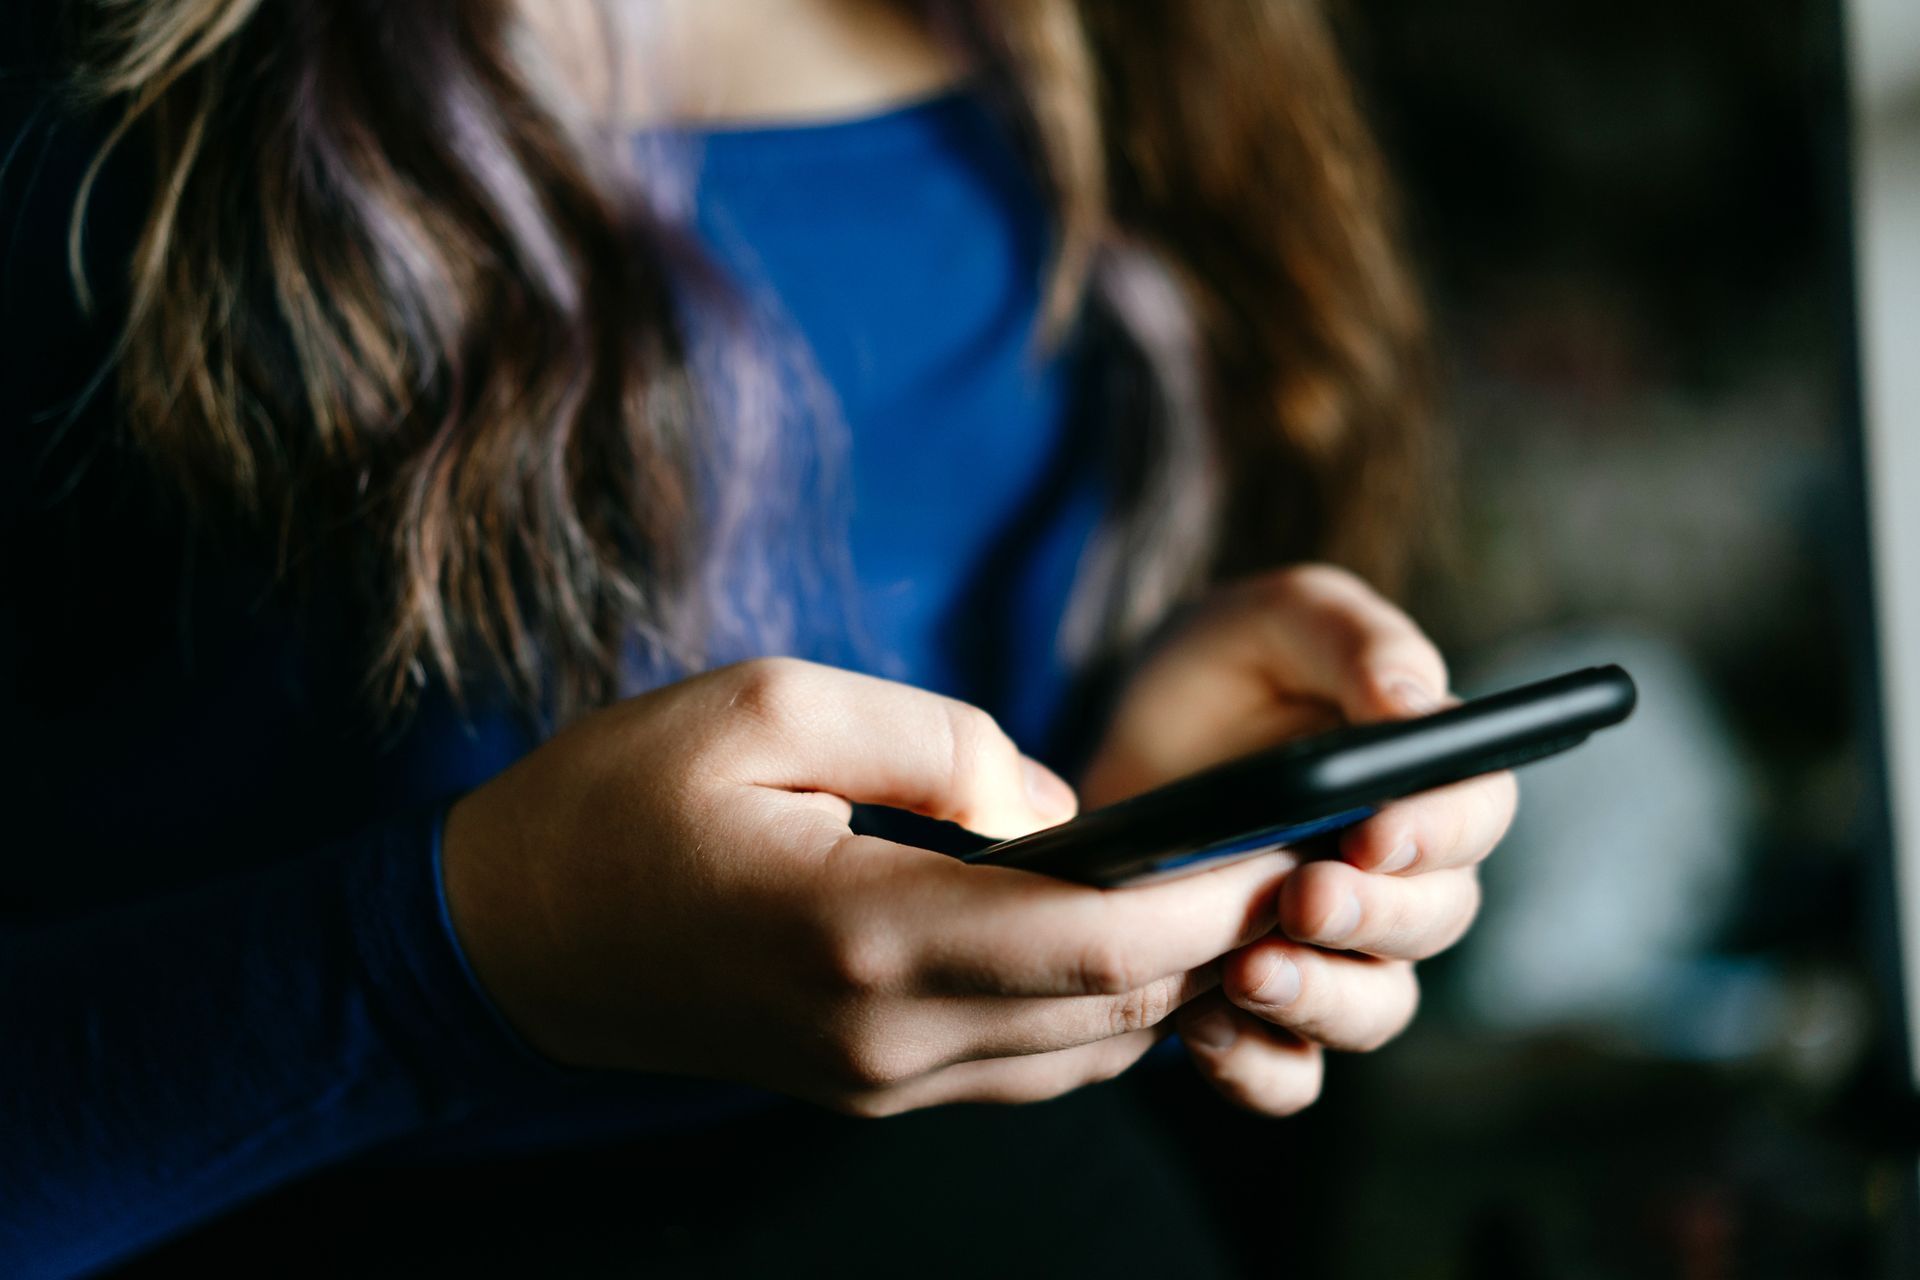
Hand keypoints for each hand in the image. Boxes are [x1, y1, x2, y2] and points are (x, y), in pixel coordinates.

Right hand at [442, 658, 1296, 1115]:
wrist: (507, 937)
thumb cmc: (620, 801)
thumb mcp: (768, 705)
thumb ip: (937, 742)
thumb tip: (1058, 805)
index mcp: (863, 933)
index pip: (1098, 941)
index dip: (1214, 896)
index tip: (1289, 837)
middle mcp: (885, 1037)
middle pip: (1114, 1006)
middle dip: (1218, 935)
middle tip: (1287, 848)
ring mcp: (877, 1079)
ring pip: (1084, 1050)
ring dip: (1165, 976)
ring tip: (1216, 885)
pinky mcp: (867, 1086)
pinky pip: (1025, 1063)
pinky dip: (1096, 1007)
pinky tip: (1113, 935)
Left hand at [1080, 565, 1516, 1114]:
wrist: (1119, 744)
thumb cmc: (1221, 669)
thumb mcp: (1275, 619)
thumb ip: (1352, 639)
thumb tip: (1415, 703)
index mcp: (1423, 776)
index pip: (1477, 812)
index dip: (1439, 831)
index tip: (1376, 831)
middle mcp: (1397, 877)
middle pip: (1435, 920)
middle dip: (1373, 916)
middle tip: (1302, 897)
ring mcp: (1334, 954)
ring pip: (1375, 1008)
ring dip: (1324, 1001)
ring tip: (1248, 973)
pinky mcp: (1262, 1010)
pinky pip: (1289, 1074)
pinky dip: (1258, 1065)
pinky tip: (1204, 1029)